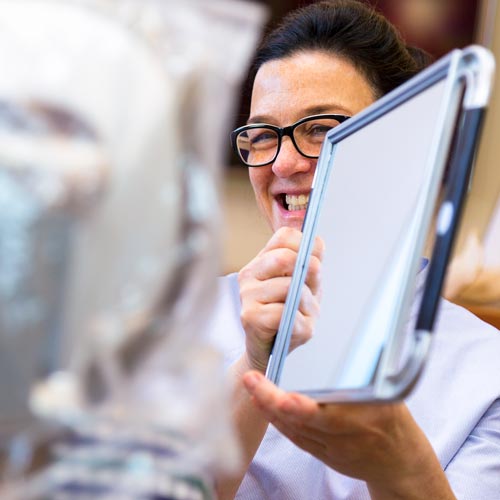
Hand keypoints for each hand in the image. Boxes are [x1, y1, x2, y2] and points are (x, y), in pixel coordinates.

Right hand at [238, 227, 323, 372]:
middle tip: (310, 290)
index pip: (285, 236)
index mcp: (263, 261)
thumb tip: (316, 244)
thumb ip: (311, 264)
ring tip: (301, 314)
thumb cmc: (287, 316)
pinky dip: (298, 322)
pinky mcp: (250, 317)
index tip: (312, 262)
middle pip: (285, 258)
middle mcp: (250, 274)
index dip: (306, 246)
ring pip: (289, 287)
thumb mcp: (305, 287)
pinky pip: (284, 313)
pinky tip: (294, 327)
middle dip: (309, 275)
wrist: (269, 351)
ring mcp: (247, 295)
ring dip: (306, 304)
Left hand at [243, 371, 455, 499]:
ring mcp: (332, 449)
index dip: (305, 408)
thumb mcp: (389, 394)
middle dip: (273, 402)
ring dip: (270, 408)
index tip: (286, 397)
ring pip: (294, 430)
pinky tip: (263, 404)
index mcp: (365, 418)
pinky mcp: (323, 455)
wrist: (398, 460)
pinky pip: (296, 438)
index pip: (330, 415)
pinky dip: (278, 421)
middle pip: (303, 422)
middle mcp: (345, 436)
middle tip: (252, 381)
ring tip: (251, 386)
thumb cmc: (393, 418)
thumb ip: (368, 373)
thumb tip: (353, 338)